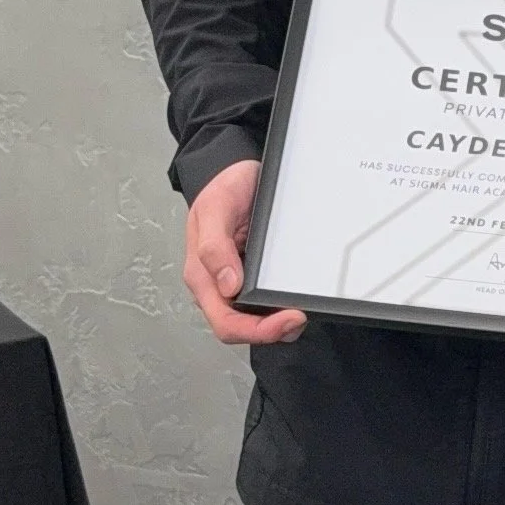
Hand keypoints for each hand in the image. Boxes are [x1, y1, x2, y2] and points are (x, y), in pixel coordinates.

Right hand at [183, 158, 306, 345]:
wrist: (234, 173)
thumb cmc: (222, 189)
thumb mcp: (215, 207)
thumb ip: (214, 246)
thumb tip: (228, 285)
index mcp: (202, 276)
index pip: (226, 322)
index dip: (257, 330)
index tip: (289, 318)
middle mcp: (217, 286)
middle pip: (242, 328)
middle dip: (272, 332)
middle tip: (300, 318)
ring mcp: (235, 283)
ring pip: (255, 320)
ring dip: (279, 325)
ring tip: (301, 312)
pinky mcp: (252, 277)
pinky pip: (265, 303)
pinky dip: (282, 307)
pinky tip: (295, 299)